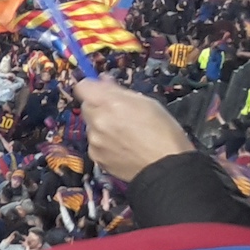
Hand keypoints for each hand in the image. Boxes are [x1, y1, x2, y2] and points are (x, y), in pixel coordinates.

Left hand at [76, 77, 192, 181]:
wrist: (166, 169)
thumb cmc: (164, 134)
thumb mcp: (148, 103)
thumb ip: (119, 91)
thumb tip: (102, 80)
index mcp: (109, 103)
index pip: (83, 87)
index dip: (92, 87)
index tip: (102, 91)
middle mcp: (97, 121)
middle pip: (87, 106)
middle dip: (100, 107)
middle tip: (121, 114)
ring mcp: (94, 140)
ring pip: (91, 126)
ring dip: (102, 126)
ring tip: (126, 135)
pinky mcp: (96, 156)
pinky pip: (95, 143)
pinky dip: (104, 143)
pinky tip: (123, 147)